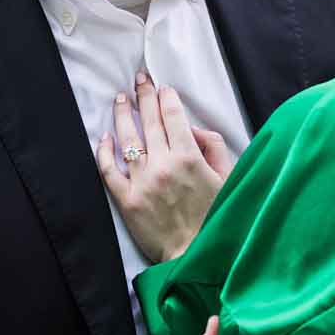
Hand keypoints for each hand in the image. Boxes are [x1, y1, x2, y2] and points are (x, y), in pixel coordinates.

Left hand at [95, 71, 235, 261]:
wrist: (196, 255)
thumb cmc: (216, 218)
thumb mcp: (229, 178)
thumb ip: (214, 147)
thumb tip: (192, 129)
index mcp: (190, 158)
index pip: (174, 116)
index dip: (167, 98)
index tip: (163, 88)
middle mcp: (163, 165)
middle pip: (150, 121)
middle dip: (145, 95)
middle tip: (140, 79)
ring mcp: (142, 182)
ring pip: (127, 139)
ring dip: (123, 115)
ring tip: (121, 99)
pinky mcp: (127, 200)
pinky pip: (110, 170)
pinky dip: (105, 151)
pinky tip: (106, 137)